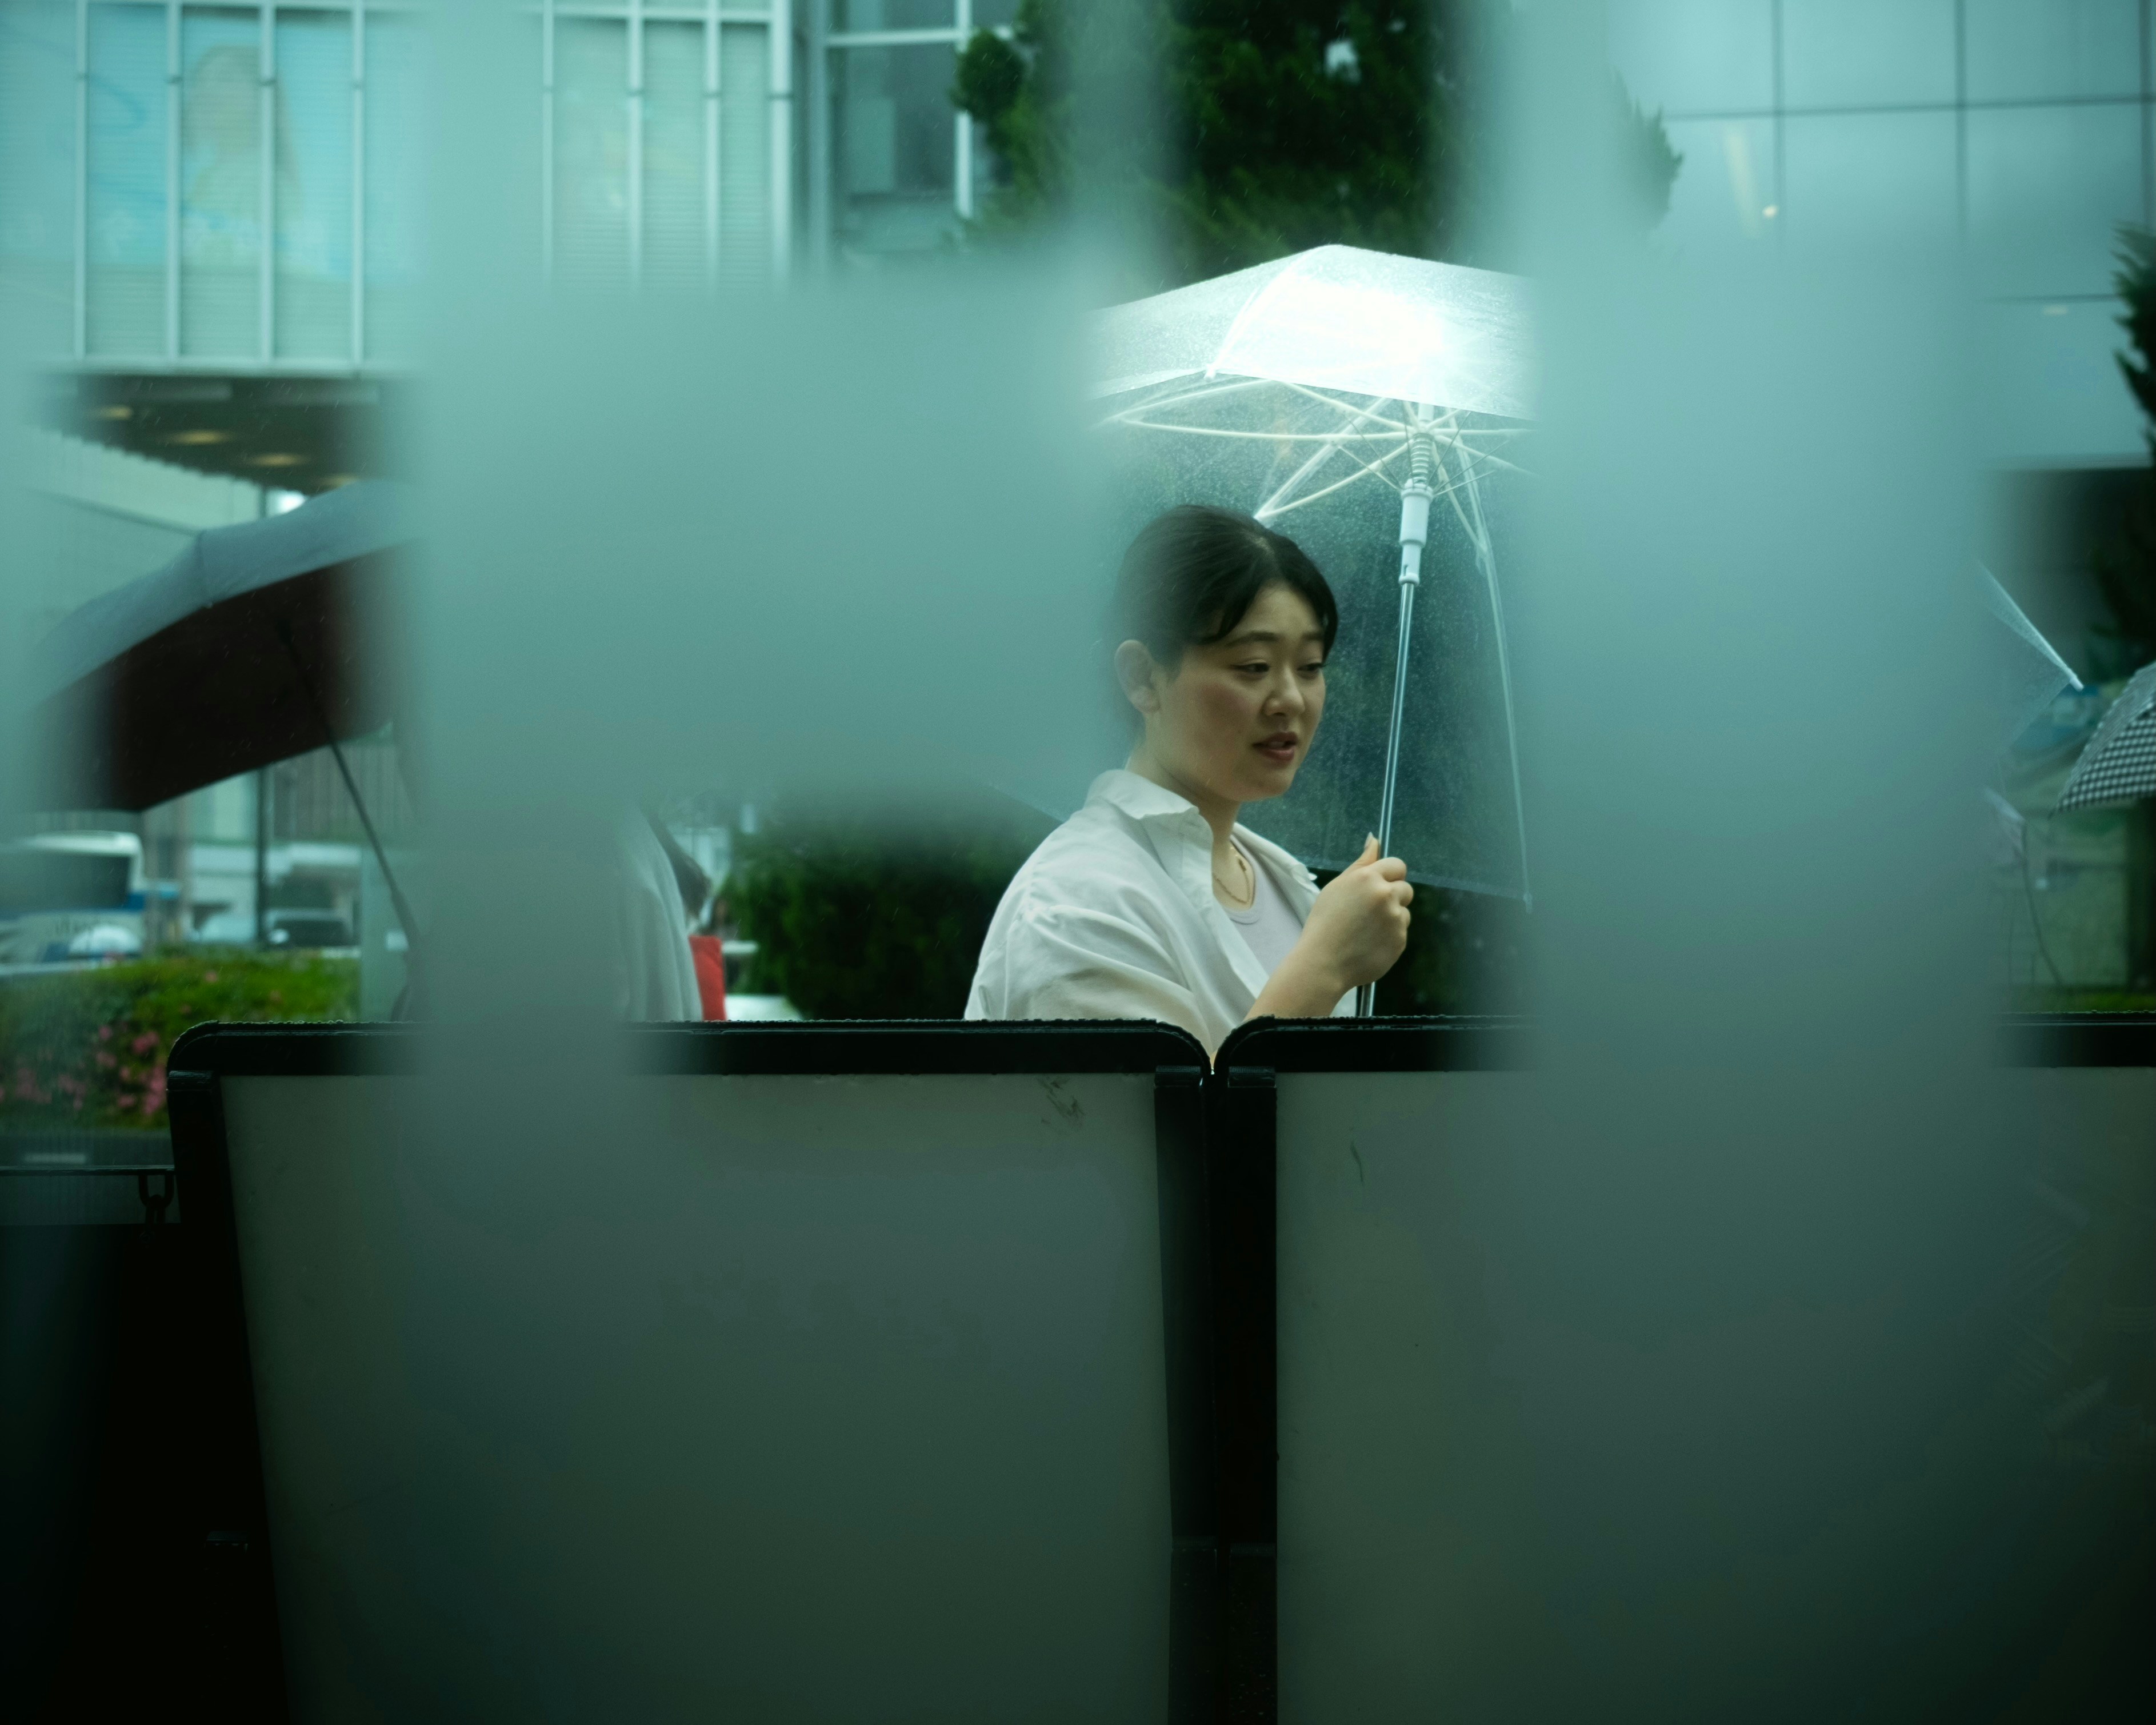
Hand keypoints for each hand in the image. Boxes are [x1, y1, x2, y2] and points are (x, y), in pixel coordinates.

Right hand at [1248, 836, 1412, 1019]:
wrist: (1323, 963)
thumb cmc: (1324, 922)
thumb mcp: (1337, 886)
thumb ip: (1361, 863)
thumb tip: (1374, 839)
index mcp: (1368, 878)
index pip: (1397, 865)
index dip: (1389, 876)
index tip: (1379, 886)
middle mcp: (1386, 895)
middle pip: (1405, 888)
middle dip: (1392, 896)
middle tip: (1368, 912)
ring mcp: (1395, 919)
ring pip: (1403, 912)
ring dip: (1391, 918)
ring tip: (1365, 930)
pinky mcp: (1400, 941)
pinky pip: (1401, 933)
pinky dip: (1389, 937)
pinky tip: (1369, 943)